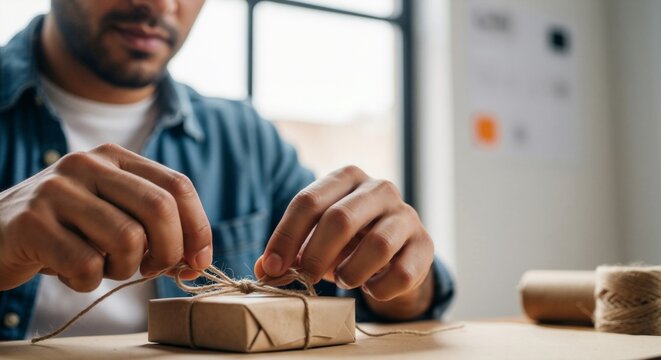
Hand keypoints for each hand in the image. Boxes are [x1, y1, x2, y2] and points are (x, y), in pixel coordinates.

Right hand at [0, 144, 211, 291]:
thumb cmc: (65, 230)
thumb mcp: (113, 216)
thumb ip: (154, 230)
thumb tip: (196, 262)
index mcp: (114, 157)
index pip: (177, 185)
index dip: (198, 227)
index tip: (199, 261)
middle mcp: (87, 164)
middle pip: (159, 208)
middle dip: (168, 251)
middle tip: (152, 270)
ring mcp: (57, 190)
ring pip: (127, 239)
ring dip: (124, 269)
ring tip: (102, 268)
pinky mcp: (32, 222)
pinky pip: (88, 264)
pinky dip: (88, 281)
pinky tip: (70, 273)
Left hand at [254, 166, 434, 318]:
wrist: (398, 249)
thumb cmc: (349, 239)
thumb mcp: (317, 237)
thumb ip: (291, 251)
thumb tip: (264, 270)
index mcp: (346, 177)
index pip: (308, 201)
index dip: (286, 236)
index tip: (271, 267)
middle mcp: (379, 188)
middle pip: (340, 218)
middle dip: (316, 254)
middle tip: (306, 279)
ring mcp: (406, 214)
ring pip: (377, 245)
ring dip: (351, 272)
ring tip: (343, 281)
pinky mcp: (425, 244)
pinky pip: (402, 272)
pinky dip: (379, 288)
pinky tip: (370, 289)